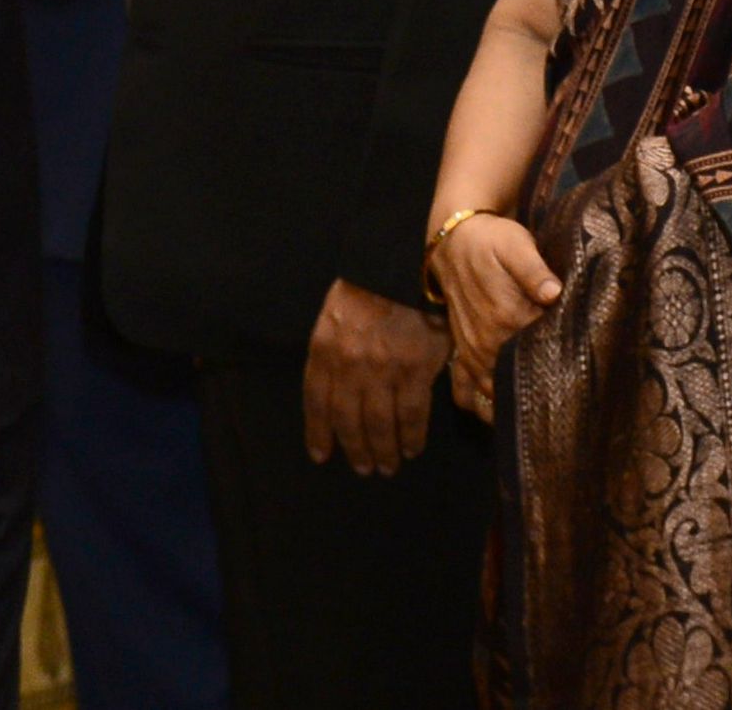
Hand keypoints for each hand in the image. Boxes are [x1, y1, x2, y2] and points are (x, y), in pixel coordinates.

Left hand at [302, 278, 448, 475]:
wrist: (406, 263)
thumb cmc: (369, 287)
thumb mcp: (335, 316)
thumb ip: (332, 353)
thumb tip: (337, 394)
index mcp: (324, 347)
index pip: (316, 401)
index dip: (318, 432)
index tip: (322, 455)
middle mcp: (349, 364)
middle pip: (347, 420)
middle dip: (355, 449)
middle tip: (364, 468)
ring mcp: (382, 369)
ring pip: (379, 424)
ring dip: (383, 451)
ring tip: (387, 466)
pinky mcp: (415, 370)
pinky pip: (411, 415)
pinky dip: (411, 437)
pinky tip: (412, 448)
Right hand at [432, 213, 559, 421]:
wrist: (454, 243)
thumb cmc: (491, 242)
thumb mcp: (515, 244)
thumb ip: (534, 269)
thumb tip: (553, 292)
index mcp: (506, 317)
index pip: (545, 350)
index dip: (568, 359)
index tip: (587, 365)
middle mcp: (489, 342)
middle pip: (525, 376)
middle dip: (549, 385)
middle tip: (577, 393)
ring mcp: (475, 353)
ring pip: (499, 392)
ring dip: (521, 400)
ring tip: (550, 409)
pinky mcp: (465, 355)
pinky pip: (472, 393)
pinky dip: (489, 406)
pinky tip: (508, 412)